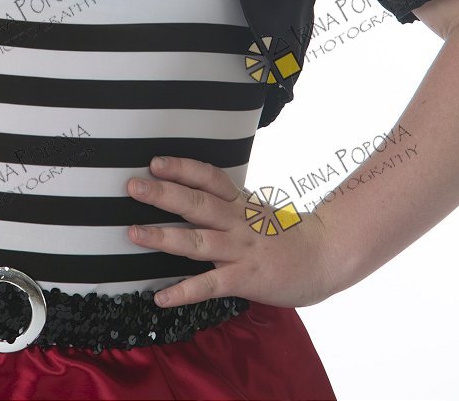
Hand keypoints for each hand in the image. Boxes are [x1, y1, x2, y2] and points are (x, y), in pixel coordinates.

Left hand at [126, 156, 337, 308]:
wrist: (325, 257)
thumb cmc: (286, 235)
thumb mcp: (257, 210)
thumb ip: (228, 205)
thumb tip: (193, 196)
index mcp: (241, 202)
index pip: (209, 178)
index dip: (182, 168)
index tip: (156, 162)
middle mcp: (238, 222)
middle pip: (197, 203)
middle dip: (163, 194)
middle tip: (133, 186)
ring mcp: (241, 250)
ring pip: (198, 241)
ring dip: (163, 236)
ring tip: (133, 233)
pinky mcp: (245, 279)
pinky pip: (210, 285)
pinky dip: (183, 291)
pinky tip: (160, 296)